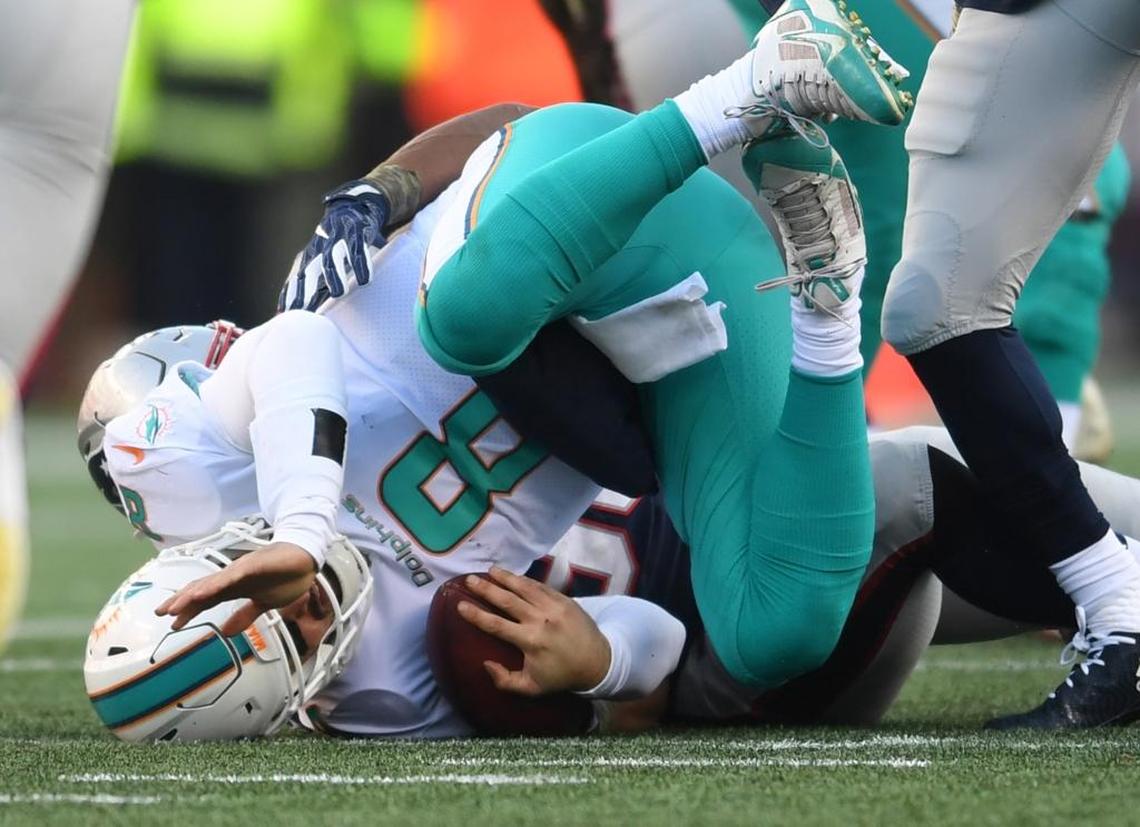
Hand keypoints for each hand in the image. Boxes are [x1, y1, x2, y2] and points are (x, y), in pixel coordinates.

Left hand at [155, 542, 317, 636]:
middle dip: (181, 601)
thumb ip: (245, 615)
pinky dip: (218, 583)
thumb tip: (226, 632)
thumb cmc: (285, 577)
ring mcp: (241, 570)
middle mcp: (232, 578)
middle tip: (161, 612)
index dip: (189, 610)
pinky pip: (233, 575)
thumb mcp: (263, 603)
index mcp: (234, 588)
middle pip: (202, 589)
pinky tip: (205, 591)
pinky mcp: (254, 564)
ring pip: (212, 582)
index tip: (173, 623)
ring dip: (193, 594)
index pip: (206, 600)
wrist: (306, 559)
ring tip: (175, 606)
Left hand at [277, 180, 389, 312]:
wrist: (353, 209)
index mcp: (310, 257)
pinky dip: (361, 264)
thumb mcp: (323, 260)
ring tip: (339, 293)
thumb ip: (316, 282)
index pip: (296, 279)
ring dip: (334, 275)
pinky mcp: (356, 233)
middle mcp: (320, 248)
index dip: (290, 294)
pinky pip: (358, 250)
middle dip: (305, 289)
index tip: (283, 313)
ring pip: (332, 258)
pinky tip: (365, 279)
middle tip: (303, 308)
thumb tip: (303, 306)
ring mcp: (338, 240)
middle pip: (309, 271)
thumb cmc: (337, 242)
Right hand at [457, 566, 610, 695]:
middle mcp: (540, 620)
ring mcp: (553, 606)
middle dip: (486, 589)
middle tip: (469, 580)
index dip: (476, 615)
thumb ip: (505, 680)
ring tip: (489, 570)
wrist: (597, 662)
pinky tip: (513, 576)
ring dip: (505, 578)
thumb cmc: (561, 676)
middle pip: (507, 600)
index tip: (460, 605)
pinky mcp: (564, 599)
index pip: (496, 625)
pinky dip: (525, 580)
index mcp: (530, 641)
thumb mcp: (532, 688)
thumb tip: (485, 664)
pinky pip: (540, 586)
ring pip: (524, 587)